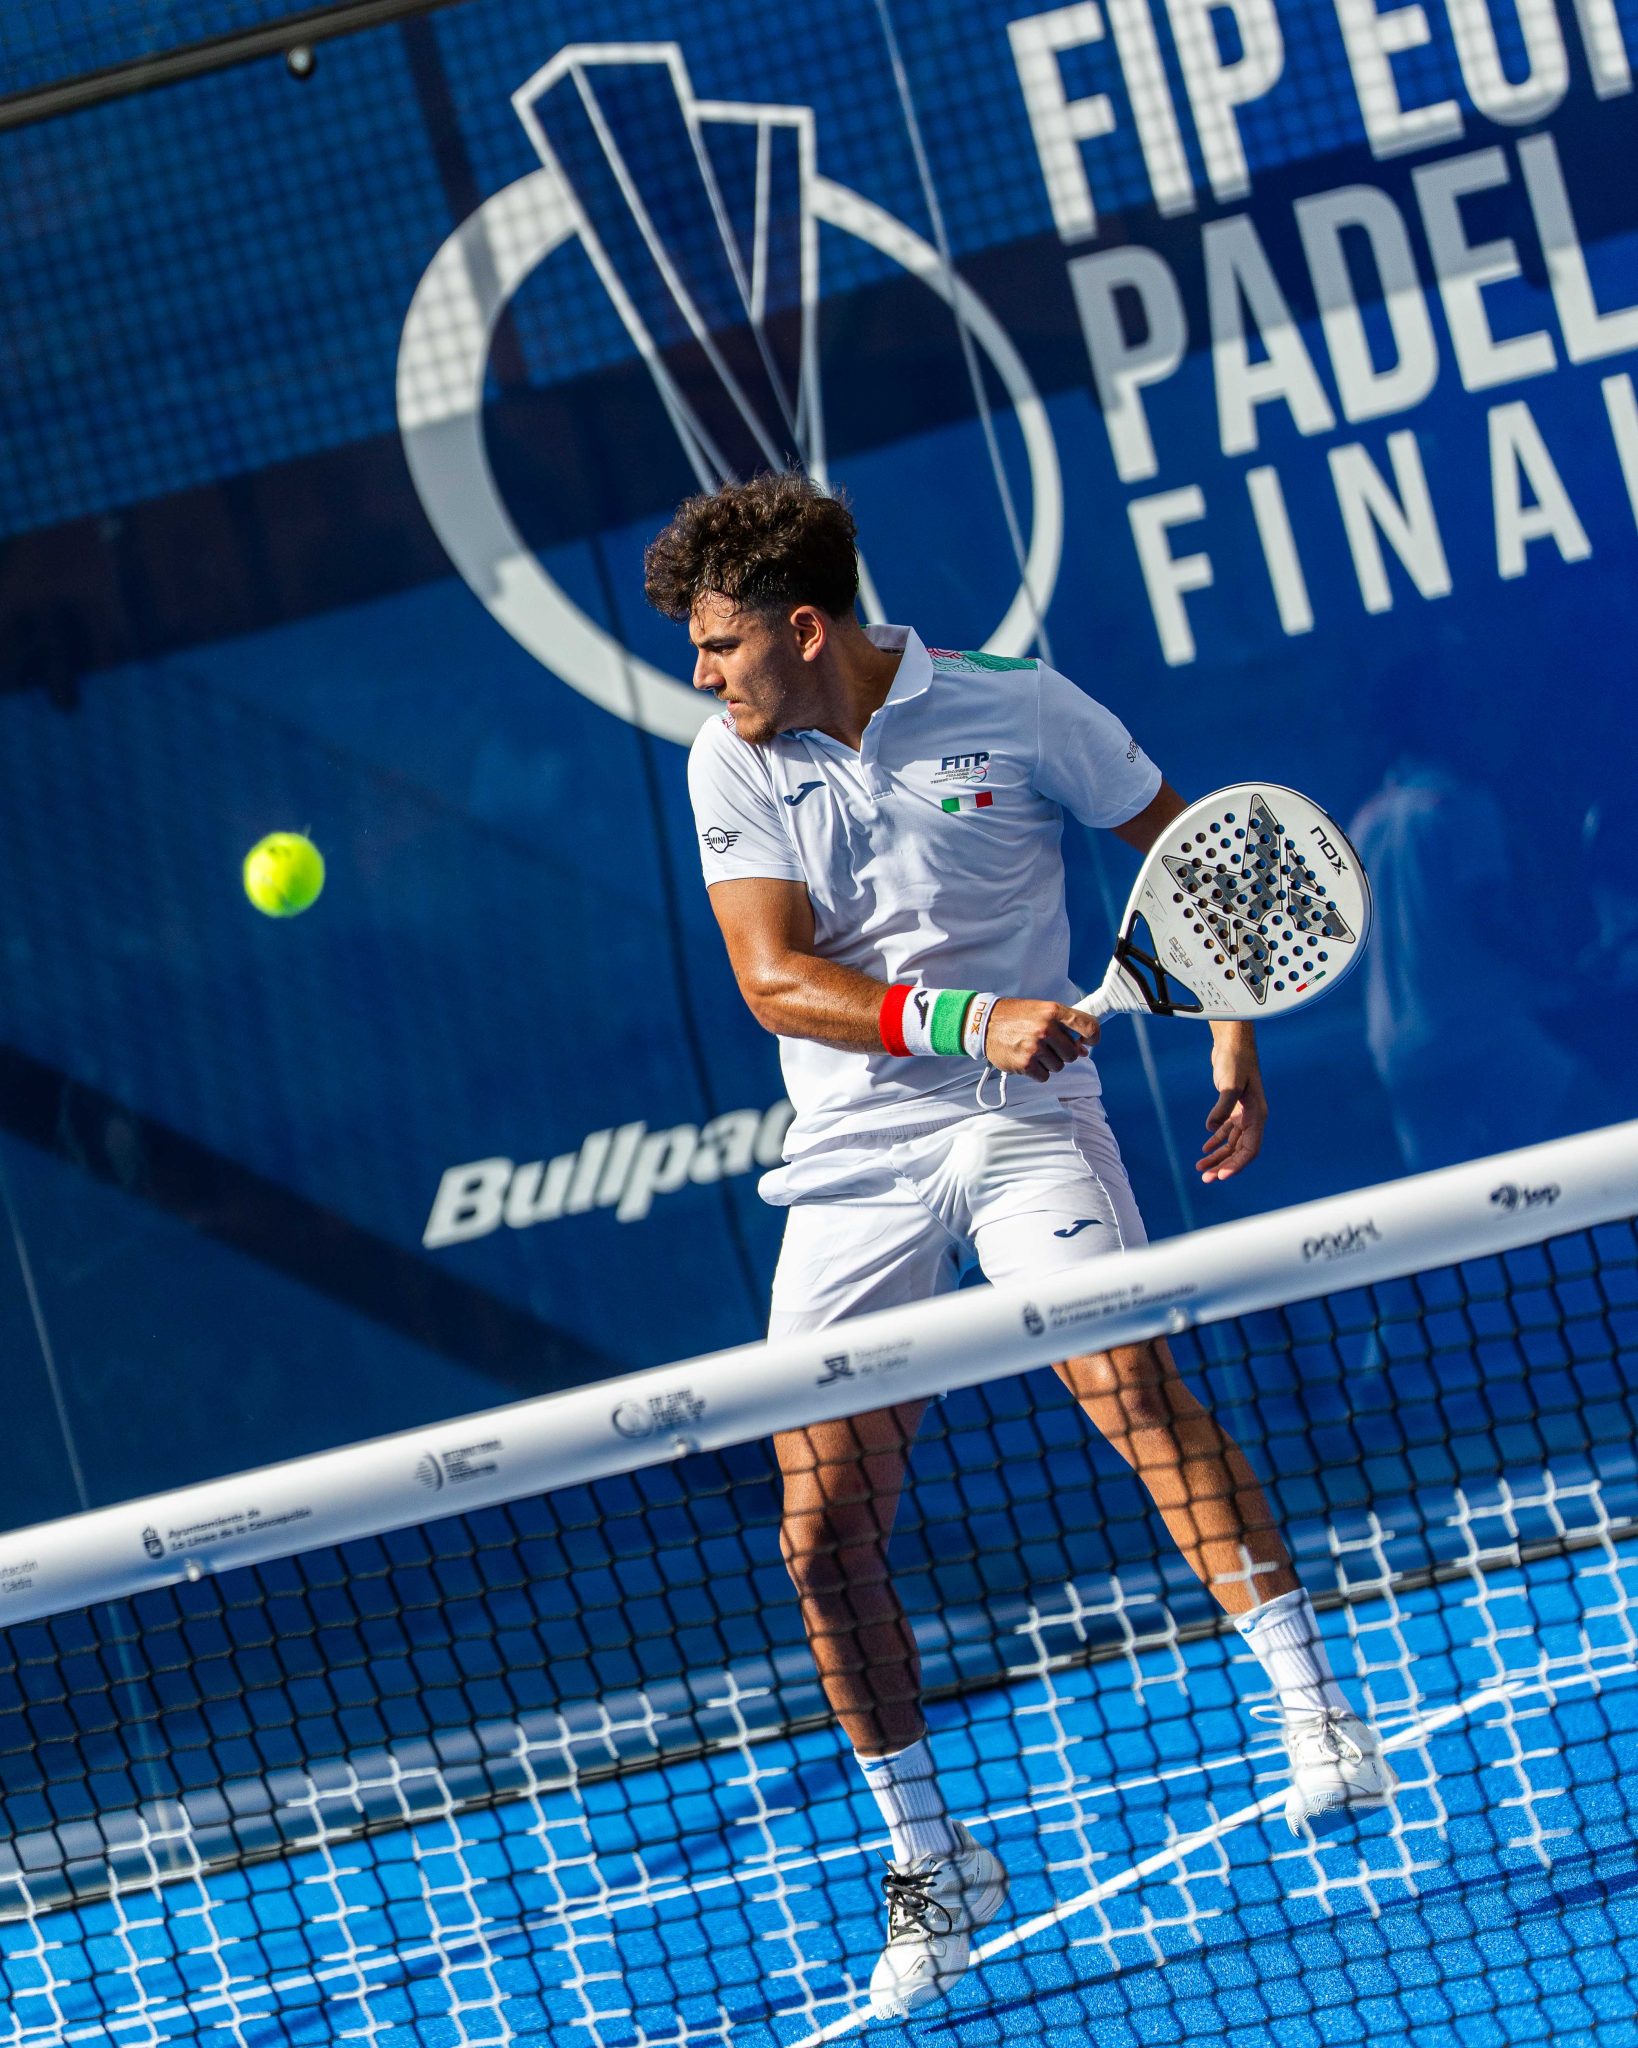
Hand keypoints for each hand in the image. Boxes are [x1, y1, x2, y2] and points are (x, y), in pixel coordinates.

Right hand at [984, 999, 1097, 1081]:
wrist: (983, 1023)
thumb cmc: (1015, 1016)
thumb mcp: (1041, 1011)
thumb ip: (1064, 1026)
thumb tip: (1084, 1049)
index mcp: (1053, 1011)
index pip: (1089, 1027)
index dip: (1093, 1038)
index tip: (1088, 1043)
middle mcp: (1046, 1028)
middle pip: (1073, 1054)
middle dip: (1063, 1053)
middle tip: (1048, 1046)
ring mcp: (1035, 1047)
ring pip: (1059, 1066)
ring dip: (1049, 1063)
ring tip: (1034, 1051)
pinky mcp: (1025, 1063)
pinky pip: (1045, 1076)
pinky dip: (1038, 1072)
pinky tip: (1027, 1060)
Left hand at [1197, 1029, 1265, 1180]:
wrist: (1232, 1042)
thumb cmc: (1235, 1061)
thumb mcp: (1230, 1083)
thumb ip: (1222, 1106)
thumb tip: (1211, 1129)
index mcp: (1257, 1115)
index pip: (1250, 1149)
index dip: (1237, 1164)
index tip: (1221, 1176)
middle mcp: (1252, 1117)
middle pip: (1240, 1151)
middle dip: (1223, 1166)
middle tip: (1205, 1179)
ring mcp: (1243, 1113)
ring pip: (1232, 1143)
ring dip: (1217, 1157)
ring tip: (1199, 1170)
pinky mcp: (1232, 1107)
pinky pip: (1226, 1131)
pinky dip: (1216, 1141)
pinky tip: (1204, 1150)